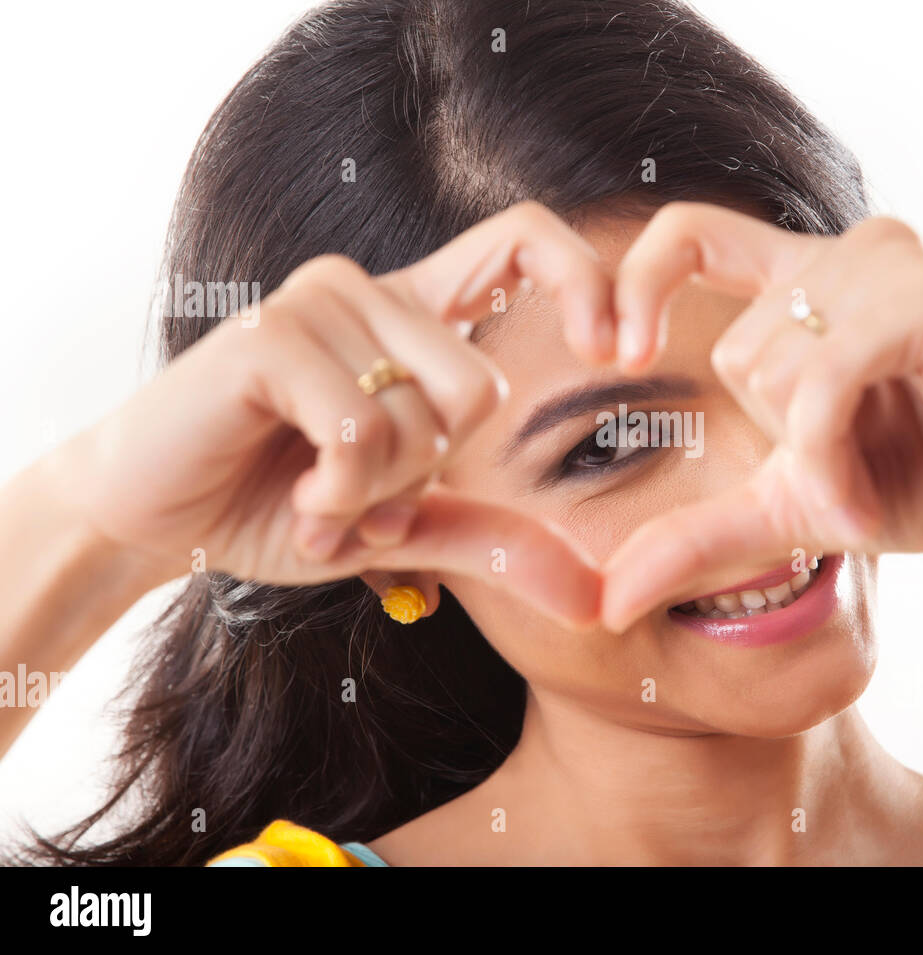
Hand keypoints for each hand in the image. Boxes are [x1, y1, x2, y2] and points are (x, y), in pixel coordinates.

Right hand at [50, 202, 616, 625]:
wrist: (157, 520)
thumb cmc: (281, 504)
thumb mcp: (408, 524)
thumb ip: (501, 543)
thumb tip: (599, 602)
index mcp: (414, 314)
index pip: (525, 242)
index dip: (588, 281)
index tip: (623, 355)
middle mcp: (371, 291)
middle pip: (483, 392)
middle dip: (427, 478)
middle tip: (359, 494)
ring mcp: (318, 302)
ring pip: (426, 419)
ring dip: (375, 493)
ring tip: (318, 494)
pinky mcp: (270, 337)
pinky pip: (363, 433)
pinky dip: (341, 494)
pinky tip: (296, 496)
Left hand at [602, 202, 922, 628]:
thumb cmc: (922, 486)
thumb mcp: (787, 507)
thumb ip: (696, 536)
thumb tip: (604, 604)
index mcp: (807, 282)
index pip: (688, 233)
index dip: (637, 282)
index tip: (613, 356)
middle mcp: (846, 255)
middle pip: (736, 347)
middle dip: (781, 443)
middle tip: (848, 478)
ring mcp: (889, 267)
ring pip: (773, 363)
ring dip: (813, 458)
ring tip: (873, 482)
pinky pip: (823, 379)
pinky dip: (831, 453)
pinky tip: (870, 496)